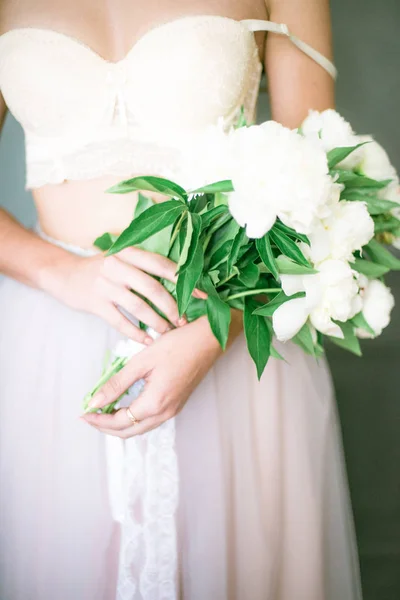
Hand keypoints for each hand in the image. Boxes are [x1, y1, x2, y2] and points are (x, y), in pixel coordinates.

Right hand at [43, 246, 205, 343]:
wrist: (65, 275)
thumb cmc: (103, 268)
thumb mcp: (123, 257)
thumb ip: (147, 264)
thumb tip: (184, 279)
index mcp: (129, 251)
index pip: (163, 265)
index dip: (185, 281)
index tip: (202, 296)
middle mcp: (117, 265)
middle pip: (153, 288)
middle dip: (172, 307)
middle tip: (184, 321)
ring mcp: (105, 284)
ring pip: (138, 307)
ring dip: (157, 322)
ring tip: (168, 332)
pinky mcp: (95, 303)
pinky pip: (120, 321)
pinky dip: (136, 333)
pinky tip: (147, 341)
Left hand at [81, 312, 243, 437]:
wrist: (209, 341)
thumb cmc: (177, 345)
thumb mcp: (142, 361)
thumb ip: (117, 384)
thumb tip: (94, 402)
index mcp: (155, 402)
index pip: (119, 422)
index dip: (99, 420)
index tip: (83, 412)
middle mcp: (165, 412)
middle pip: (129, 431)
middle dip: (106, 426)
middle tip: (89, 415)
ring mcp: (173, 410)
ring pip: (140, 428)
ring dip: (119, 424)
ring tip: (103, 411)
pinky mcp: (177, 404)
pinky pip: (150, 420)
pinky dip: (133, 418)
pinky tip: (124, 405)